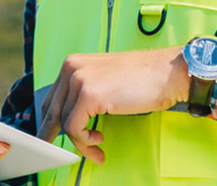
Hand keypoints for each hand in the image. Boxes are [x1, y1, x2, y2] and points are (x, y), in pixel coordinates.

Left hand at [35, 46, 187, 163]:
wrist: (166, 73)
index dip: (50, 122)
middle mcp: (71, 68)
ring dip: (80, 142)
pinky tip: (99, 140)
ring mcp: (79, 80)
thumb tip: (70, 118)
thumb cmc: (143, 79)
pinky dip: (85, 142)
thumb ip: (84, 94)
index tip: (50, 138)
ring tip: (97, 147)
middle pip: (52, 111)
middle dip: (54, 136)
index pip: (52, 98)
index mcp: (74, 63)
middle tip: (57, 153)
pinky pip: (75, 129)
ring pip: (64, 123)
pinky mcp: (89, 95)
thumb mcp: (104, 81)